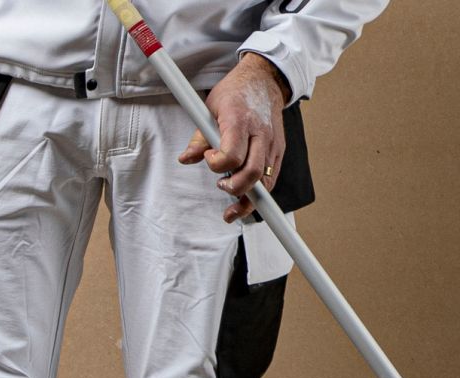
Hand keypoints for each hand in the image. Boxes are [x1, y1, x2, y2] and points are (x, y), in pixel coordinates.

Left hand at [179, 53, 288, 222]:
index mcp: (240, 120)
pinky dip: (258, 196)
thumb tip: (185, 159)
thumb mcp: (209, 108)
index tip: (209, 159)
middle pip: (251, 173)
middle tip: (220, 185)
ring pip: (265, 183)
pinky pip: (271, 180)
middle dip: (233, 188)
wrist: (265, 80)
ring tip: (232, 210)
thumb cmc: (236, 93)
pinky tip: (245, 202)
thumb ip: (199, 138)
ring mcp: (272, 144)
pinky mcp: (278, 152)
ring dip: (248, 201)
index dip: (217, 165)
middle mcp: (260, 134)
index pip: (232, 155)